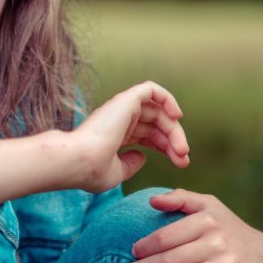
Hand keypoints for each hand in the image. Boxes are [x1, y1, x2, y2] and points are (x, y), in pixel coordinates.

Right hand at [72, 81, 188, 192]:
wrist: (78, 161)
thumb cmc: (91, 171)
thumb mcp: (115, 173)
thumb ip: (130, 164)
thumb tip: (142, 156)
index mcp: (116, 135)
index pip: (148, 135)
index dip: (167, 148)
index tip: (180, 163)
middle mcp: (119, 120)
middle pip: (157, 125)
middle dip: (174, 141)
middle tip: (184, 159)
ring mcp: (122, 109)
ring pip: (158, 111)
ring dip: (174, 129)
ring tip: (182, 149)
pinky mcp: (126, 100)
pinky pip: (151, 90)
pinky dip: (167, 98)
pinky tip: (177, 116)